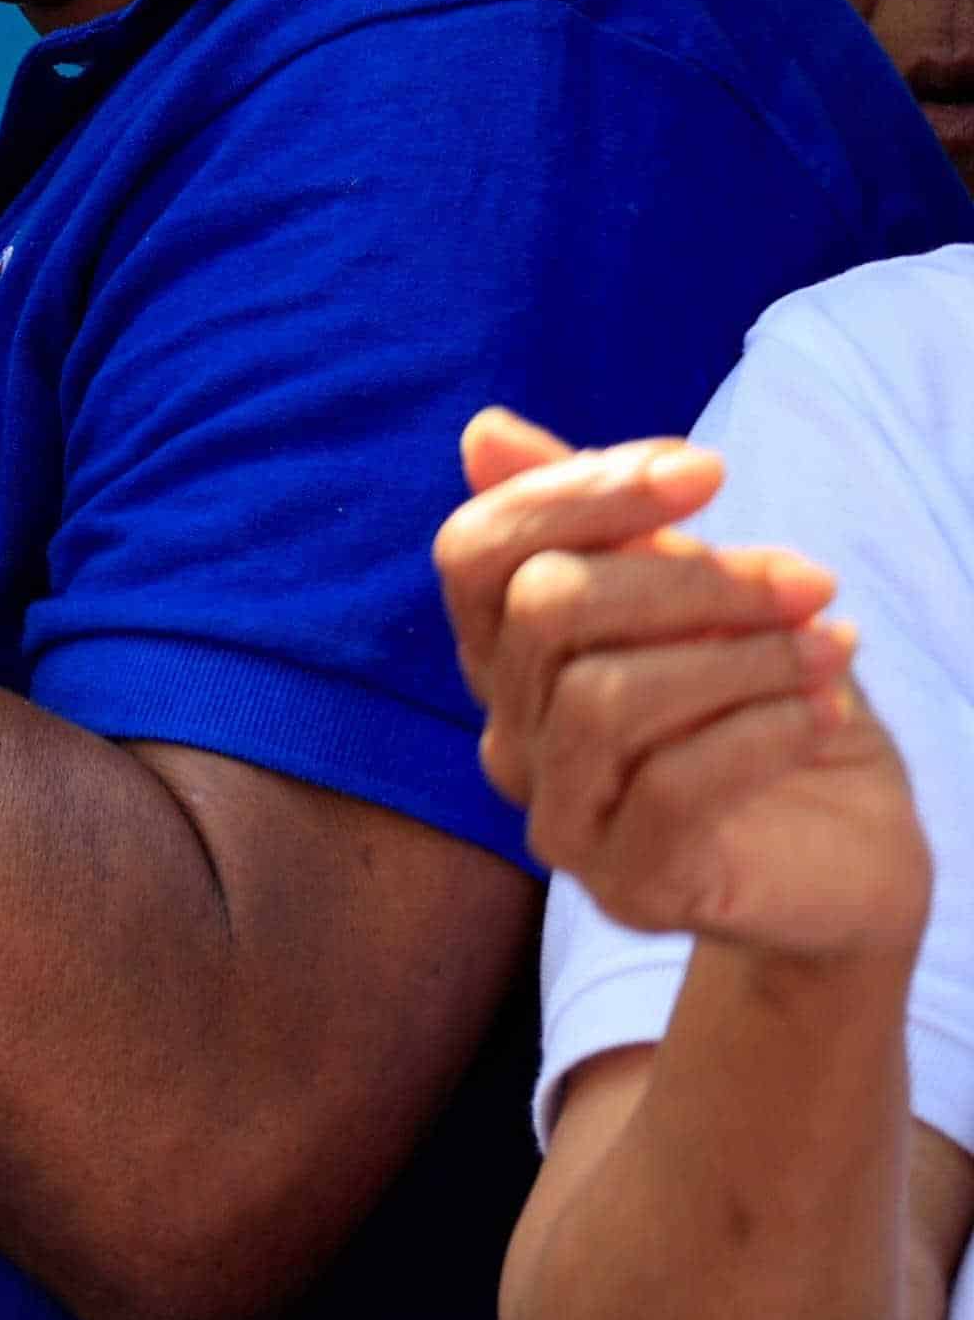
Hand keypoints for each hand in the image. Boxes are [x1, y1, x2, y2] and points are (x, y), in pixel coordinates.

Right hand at [436, 408, 928, 958]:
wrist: (845, 852)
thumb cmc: (759, 706)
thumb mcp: (695, 597)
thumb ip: (601, 526)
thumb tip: (484, 432)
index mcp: (508, 656)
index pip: (476, 550)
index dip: (579, 492)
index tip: (706, 468)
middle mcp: (510, 734)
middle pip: (544, 611)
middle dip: (687, 576)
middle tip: (809, 577)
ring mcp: (560, 819)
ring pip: (603, 699)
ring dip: (740, 656)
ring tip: (833, 645)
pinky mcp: (631, 887)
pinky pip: (673, 789)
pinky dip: (765, 732)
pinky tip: (828, 712)